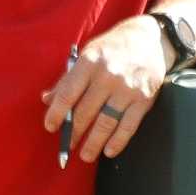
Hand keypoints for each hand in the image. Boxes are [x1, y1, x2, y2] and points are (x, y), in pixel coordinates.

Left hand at [42, 15, 167, 163]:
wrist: (149, 40)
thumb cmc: (111, 48)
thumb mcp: (86, 54)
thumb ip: (67, 78)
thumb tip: (47, 99)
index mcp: (89, 62)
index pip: (68, 92)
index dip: (57, 112)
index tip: (50, 126)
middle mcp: (108, 76)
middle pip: (86, 110)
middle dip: (74, 131)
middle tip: (67, 145)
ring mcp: (127, 89)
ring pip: (107, 122)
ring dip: (94, 142)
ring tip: (85, 154)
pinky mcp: (144, 100)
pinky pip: (129, 125)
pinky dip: (118, 141)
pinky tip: (109, 151)